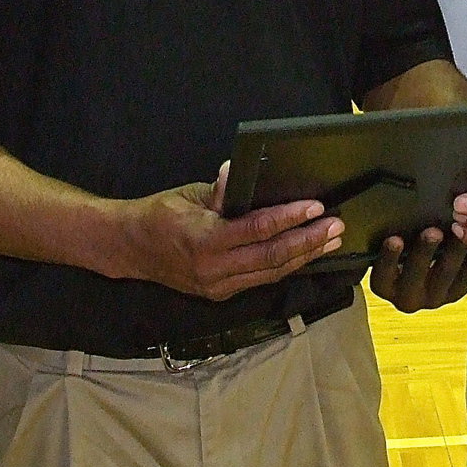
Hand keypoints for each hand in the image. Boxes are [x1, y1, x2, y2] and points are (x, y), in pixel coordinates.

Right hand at [112, 163, 343, 300]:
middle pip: (272, 258)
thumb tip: (242, 172)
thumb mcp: (191, 195)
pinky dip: (286, 266)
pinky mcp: (222, 294)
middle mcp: (214, 270)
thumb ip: (222, 191)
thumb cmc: (161, 215)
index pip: (257, 230)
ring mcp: (218, 287)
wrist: (131, 249)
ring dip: (304, 256)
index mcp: (205, 241)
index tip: (315, 207)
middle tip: (336, 226)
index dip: (289, 218)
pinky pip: (261, 279)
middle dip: (308, 241)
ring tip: (331, 240)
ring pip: (271, 273)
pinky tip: (306, 254)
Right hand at [370, 228, 466, 312]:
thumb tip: (385, 201)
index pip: (382, 276)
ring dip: (452, 252)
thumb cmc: (398, 251)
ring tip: (457, 231)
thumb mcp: (389, 246)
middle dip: (424, 252)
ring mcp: (433, 297)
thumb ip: (391, 235)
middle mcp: (408, 297)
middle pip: (415, 276)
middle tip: (432, 232)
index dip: (388, 258)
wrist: (418, 271)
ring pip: (444, 275)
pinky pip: (466, 275)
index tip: (394, 239)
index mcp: (385, 286)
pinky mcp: (455, 292)